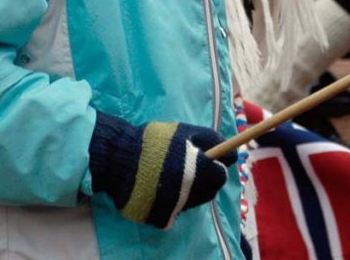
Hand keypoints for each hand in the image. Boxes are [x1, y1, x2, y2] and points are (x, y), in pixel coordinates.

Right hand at [89, 111, 235, 228]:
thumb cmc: (154, 142)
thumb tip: (232, 153)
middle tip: (192, 169)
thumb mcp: (185, 131)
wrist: (117, 159)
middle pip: (209, 193)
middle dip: (205, 180)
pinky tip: (161, 188)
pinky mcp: (158, 219)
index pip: (220, 176)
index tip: (209, 162)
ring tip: (173, 176)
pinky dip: (172, 202)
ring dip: (189, 191)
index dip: (217, 168)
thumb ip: (211, 139)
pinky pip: (174, 213)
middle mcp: (188, 193)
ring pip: (192, 203)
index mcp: (196, 170)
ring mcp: (172, 208)